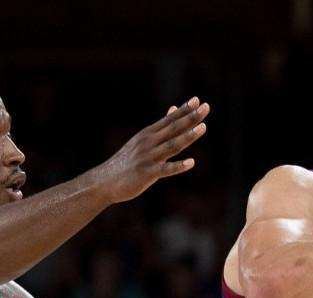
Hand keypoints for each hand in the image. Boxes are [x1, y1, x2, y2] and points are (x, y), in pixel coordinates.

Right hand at [93, 97, 210, 202]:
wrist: (105, 181)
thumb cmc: (127, 162)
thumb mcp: (143, 141)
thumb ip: (161, 127)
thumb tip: (173, 109)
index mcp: (148, 134)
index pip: (170, 119)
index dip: (184, 110)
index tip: (198, 100)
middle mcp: (149, 142)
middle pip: (174, 128)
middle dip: (191, 117)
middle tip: (206, 107)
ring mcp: (148, 157)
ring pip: (172, 145)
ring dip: (188, 136)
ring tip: (203, 127)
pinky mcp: (147, 173)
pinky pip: (165, 169)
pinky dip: (178, 166)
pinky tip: (191, 162)